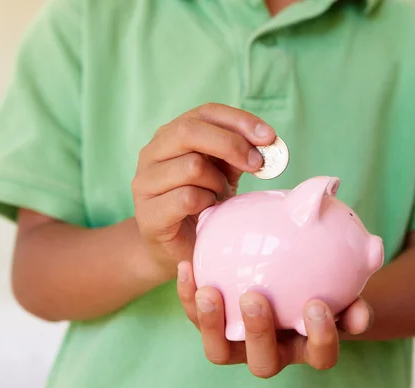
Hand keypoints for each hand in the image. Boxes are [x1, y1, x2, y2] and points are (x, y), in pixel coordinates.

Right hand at [131, 103, 275, 274]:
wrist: (176, 248)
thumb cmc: (202, 204)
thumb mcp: (223, 172)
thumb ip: (238, 154)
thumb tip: (267, 143)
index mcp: (171, 135)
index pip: (206, 112)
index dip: (239, 120)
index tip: (269, 137)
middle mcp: (152, 153)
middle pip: (190, 131)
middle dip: (231, 145)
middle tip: (257, 164)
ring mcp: (145, 182)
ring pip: (191, 166)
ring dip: (217, 182)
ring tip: (219, 196)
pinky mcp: (148, 212)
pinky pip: (187, 198)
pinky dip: (206, 203)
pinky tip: (207, 212)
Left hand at [177, 261, 373, 377]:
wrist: (284, 273)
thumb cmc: (317, 273)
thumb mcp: (337, 266)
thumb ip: (355, 259)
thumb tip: (375, 247)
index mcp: (307, 342)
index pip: (321, 354)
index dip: (321, 338)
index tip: (318, 305)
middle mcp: (273, 349)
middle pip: (265, 362)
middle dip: (260, 333)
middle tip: (255, 297)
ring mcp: (239, 341)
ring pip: (222, 350)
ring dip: (213, 324)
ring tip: (208, 291)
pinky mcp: (212, 324)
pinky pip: (195, 317)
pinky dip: (188, 295)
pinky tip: (187, 265)